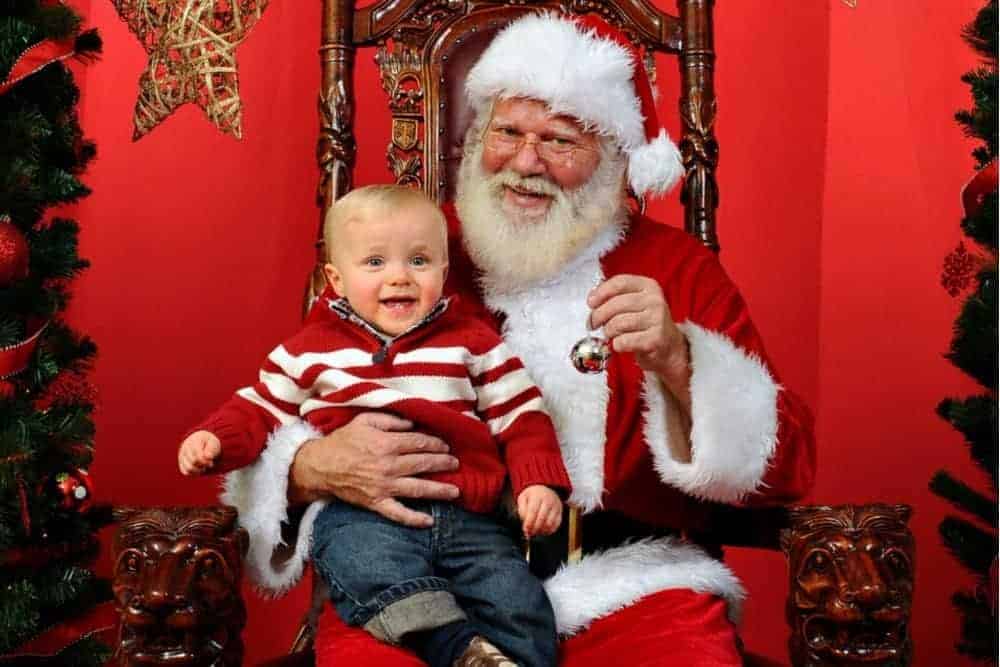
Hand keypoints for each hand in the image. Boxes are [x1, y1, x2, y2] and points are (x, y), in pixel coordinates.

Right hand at [178, 431, 221, 475]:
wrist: (203, 443)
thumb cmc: (210, 444)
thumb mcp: (214, 444)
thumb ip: (212, 449)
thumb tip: (208, 457)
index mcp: (194, 440)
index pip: (198, 455)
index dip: (205, 461)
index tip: (211, 461)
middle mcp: (185, 447)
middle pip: (193, 462)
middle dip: (203, 465)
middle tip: (210, 464)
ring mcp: (181, 455)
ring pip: (188, 468)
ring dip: (199, 470)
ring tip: (204, 466)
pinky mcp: (181, 462)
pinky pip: (185, 472)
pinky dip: (194, 473)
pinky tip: (199, 469)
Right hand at [288, 412, 459, 527]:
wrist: (319, 466)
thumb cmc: (342, 441)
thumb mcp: (365, 421)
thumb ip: (391, 420)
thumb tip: (413, 423)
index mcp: (387, 444)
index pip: (420, 443)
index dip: (436, 443)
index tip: (445, 445)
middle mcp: (388, 466)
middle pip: (423, 464)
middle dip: (443, 463)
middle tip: (455, 463)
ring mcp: (383, 487)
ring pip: (418, 489)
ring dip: (439, 490)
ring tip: (455, 491)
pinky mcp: (376, 503)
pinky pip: (398, 513)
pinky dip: (414, 519)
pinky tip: (429, 522)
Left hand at [517, 485, 562, 536]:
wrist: (545, 489)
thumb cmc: (532, 496)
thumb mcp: (523, 498)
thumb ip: (522, 510)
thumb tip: (525, 523)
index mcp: (537, 495)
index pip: (533, 511)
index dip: (529, 522)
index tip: (525, 529)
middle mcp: (549, 500)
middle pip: (542, 518)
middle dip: (534, 528)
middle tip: (529, 532)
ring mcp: (556, 507)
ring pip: (550, 523)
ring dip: (541, 531)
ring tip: (535, 531)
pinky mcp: (560, 512)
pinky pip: (556, 525)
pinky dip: (548, 531)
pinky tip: (542, 531)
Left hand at [588, 274, 690, 409]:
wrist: (668, 347)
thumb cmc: (645, 324)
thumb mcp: (634, 304)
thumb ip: (614, 297)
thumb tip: (592, 299)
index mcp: (648, 286)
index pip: (620, 282)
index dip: (601, 292)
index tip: (591, 303)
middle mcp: (655, 300)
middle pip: (616, 304)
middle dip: (598, 316)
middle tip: (594, 324)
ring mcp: (657, 319)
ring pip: (618, 323)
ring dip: (608, 331)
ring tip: (610, 334)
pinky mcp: (655, 339)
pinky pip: (624, 341)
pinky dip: (617, 344)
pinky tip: (620, 344)